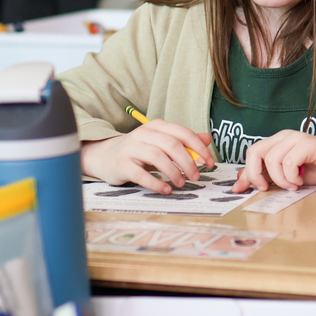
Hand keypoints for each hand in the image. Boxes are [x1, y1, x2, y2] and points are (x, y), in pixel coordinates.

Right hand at [80, 119, 214, 193]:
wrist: (105, 156)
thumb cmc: (139, 150)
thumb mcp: (161, 142)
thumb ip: (184, 141)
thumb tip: (207, 139)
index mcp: (157, 126)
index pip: (183, 133)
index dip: (199, 148)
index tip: (209, 163)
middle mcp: (144, 134)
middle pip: (172, 145)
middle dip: (188, 162)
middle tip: (196, 176)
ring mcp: (131, 148)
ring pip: (158, 157)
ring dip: (174, 172)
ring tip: (181, 183)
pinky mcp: (122, 164)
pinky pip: (141, 174)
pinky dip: (156, 183)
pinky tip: (166, 189)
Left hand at [231, 131, 315, 192]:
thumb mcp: (286, 176)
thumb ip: (266, 176)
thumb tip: (241, 183)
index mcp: (277, 142)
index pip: (252, 153)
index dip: (245, 172)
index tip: (241, 189)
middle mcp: (284, 137)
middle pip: (255, 152)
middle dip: (256, 175)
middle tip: (266, 188)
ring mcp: (296, 138)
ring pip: (272, 159)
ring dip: (280, 179)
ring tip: (292, 185)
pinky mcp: (308, 144)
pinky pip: (289, 161)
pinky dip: (291, 176)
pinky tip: (300, 180)